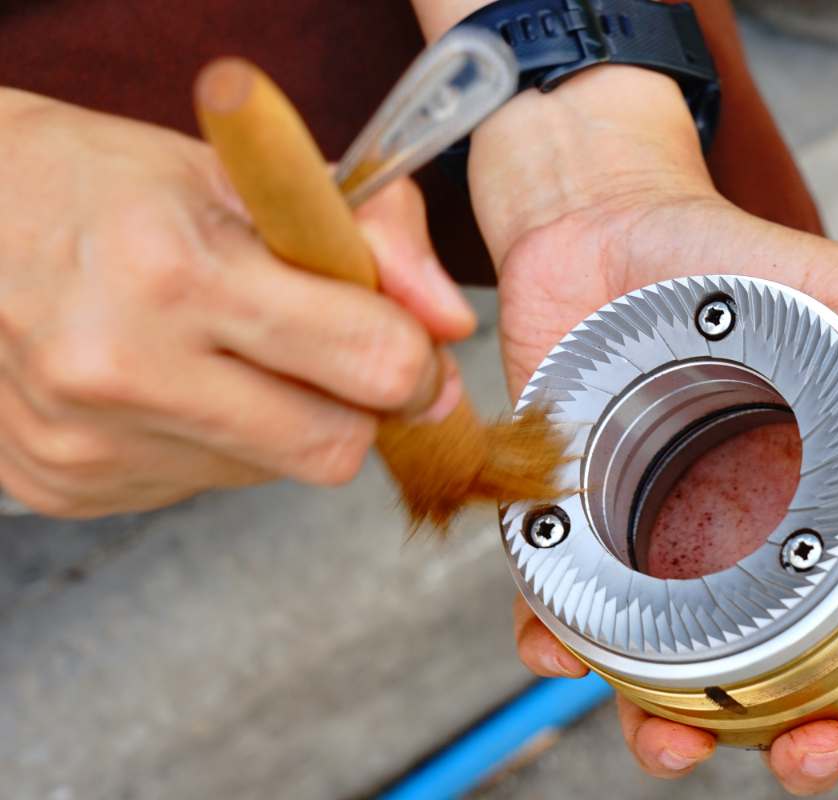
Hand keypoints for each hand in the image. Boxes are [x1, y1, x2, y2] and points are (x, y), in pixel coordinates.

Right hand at [0, 90, 474, 516]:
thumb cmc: (104, 184)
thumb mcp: (245, 176)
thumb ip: (373, 236)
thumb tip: (449, 322)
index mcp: (176, 272)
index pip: (368, 365)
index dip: (414, 361)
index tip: (411, 346)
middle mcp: (123, 369)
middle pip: (332, 448)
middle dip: (360, 406)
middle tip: (334, 354)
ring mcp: (86, 442)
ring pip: (274, 473)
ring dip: (284, 419)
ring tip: (225, 349)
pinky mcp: (66, 486)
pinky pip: (203, 484)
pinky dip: (219, 440)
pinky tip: (173, 381)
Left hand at [455, 64, 837, 793]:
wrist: (601, 225)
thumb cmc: (729, 261)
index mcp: (816, 499)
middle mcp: (739, 539)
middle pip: (786, 665)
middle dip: (806, 731)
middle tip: (814, 747)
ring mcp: (654, 541)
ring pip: (675, 667)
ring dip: (677, 727)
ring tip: (674, 743)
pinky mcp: (569, 527)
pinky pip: (563, 609)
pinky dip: (560, 646)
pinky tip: (560, 653)